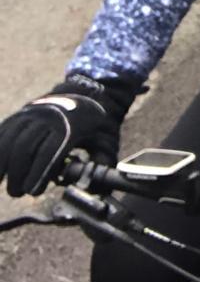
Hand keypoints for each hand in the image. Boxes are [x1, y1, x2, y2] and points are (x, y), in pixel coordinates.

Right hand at [0, 73, 136, 196]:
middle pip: (24, 147)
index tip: (34, 192)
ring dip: (2, 163)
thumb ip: (101, 164)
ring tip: (1, 183)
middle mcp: (48, 116)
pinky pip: (3, 131)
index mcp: (71, 124)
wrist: (87, 89)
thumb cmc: (97, 121)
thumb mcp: (107, 139)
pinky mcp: (21, 113)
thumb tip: (97, 188)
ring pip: (9, 139)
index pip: (49, 152)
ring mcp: (32, 112)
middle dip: (17, 174)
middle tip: (17, 192)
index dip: (38, 174)